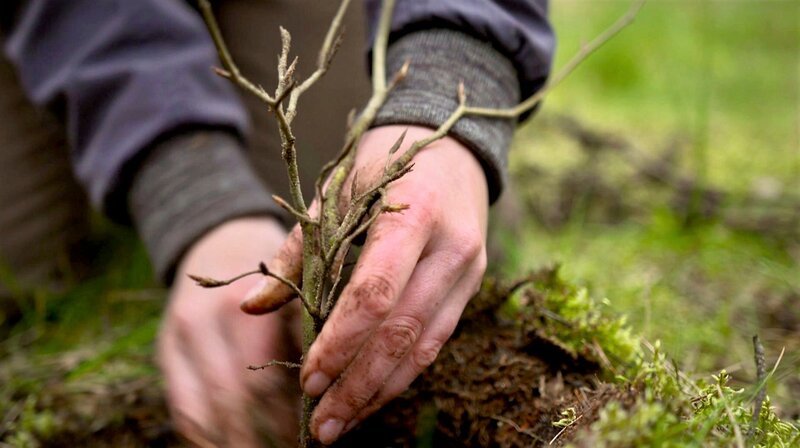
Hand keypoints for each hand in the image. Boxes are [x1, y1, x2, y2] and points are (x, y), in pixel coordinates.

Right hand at [157, 217, 300, 446]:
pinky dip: (207, 435)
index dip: (287, 415)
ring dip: (234, 440)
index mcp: (238, 306)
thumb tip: (327, 387)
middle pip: (232, 399)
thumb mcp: (294, 283)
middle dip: (263, 435)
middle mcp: (201, 324)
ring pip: (202, 410)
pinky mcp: (166, 354)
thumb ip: (306, 328)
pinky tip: (230, 445)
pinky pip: (182, 408)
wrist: (220, 239)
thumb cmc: (273, 267)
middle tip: (294, 447)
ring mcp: (176, 340)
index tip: (312, 433)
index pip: (262, 379)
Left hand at [243, 125, 488, 443]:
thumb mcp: (337, 195)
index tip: (308, 379)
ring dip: (380, 391)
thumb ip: (298, 251)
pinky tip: (371, 396)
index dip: (341, 341)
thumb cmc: (383, 167)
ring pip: (424, 347)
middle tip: (321, 426)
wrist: (452, 150)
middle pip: (402, 331)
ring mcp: (468, 271)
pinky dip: (402, 374)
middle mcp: (451, 247)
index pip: (376, 292)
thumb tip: (250, 307)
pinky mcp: (471, 288)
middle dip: (358, 384)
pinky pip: (435, 341)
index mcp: (415, 212)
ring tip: (341, 424)